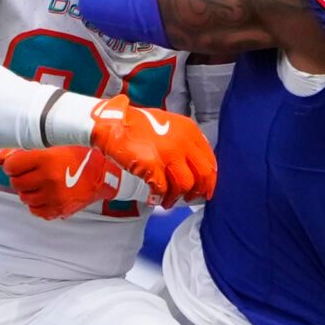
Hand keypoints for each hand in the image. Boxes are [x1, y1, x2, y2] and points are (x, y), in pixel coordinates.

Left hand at [0, 145, 120, 220]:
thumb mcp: (52, 143)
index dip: (13, 164)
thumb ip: (21, 149)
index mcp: (46, 159)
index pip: (11, 166)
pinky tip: (46, 194)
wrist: (104, 172)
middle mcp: (49, 179)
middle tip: (32, 172)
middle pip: (16, 183)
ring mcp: (54, 197)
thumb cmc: (77, 153)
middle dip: (20, 177)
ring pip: (24, 198)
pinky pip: (36, 211)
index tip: (19, 163)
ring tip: (41, 182)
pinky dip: (37, 203)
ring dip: (28, 191)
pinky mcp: (59, 209)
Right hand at [89, 94, 215, 204]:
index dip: (209, 180)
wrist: (114, 124)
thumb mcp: (169, 126)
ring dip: (176, 197)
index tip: (206, 191)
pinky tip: (154, 198)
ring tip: (167, 201)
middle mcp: (182, 142)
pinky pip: (162, 189)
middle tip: (189, 199)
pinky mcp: (152, 165)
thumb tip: (193, 168)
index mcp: (189, 131)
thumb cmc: (138, 126)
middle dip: (197, 192)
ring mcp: (168, 154)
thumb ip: (184, 142)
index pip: (209, 161)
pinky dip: (159, 197)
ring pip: (184, 185)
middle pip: (202, 175)